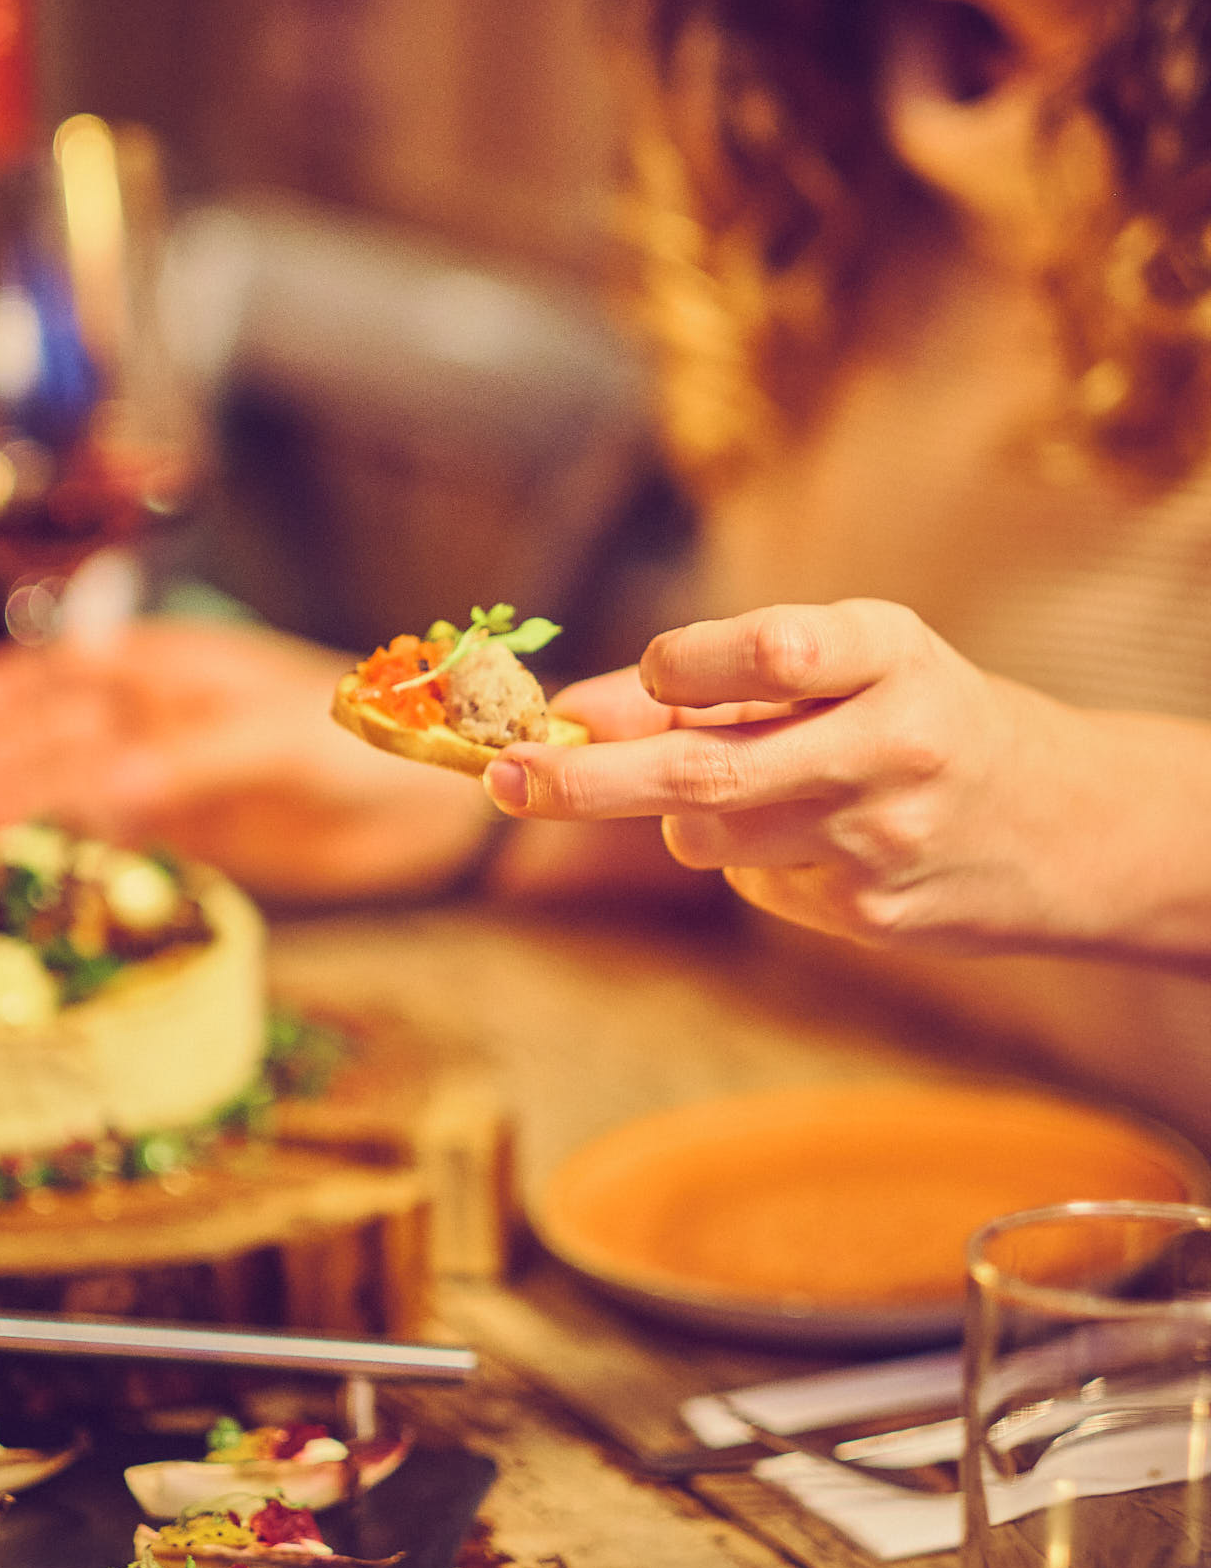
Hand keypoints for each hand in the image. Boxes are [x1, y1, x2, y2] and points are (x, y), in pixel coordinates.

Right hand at [0, 619, 497, 903]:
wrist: (432, 796)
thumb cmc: (364, 733)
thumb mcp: (276, 737)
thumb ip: (189, 764)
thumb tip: (102, 792)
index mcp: (178, 667)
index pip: (78, 681)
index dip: (17, 697)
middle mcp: (163, 713)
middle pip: (64, 737)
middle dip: (3, 764)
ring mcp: (172, 771)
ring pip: (78, 785)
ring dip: (22, 804)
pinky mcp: (192, 827)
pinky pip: (115, 833)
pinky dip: (71, 844)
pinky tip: (31, 858)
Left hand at [483, 598, 1121, 955]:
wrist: (1064, 825)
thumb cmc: (919, 712)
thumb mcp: (842, 664)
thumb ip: (709, 680)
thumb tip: (569, 710)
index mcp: (893, 654)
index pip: (769, 652)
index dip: (682, 665)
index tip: (646, 672)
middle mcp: (895, 744)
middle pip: (706, 771)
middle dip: (587, 779)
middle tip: (503, 778)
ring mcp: (885, 841)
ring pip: (710, 836)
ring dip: (680, 812)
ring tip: (742, 784)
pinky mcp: (873, 915)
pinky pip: (756, 882)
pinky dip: (747, 854)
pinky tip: (811, 835)